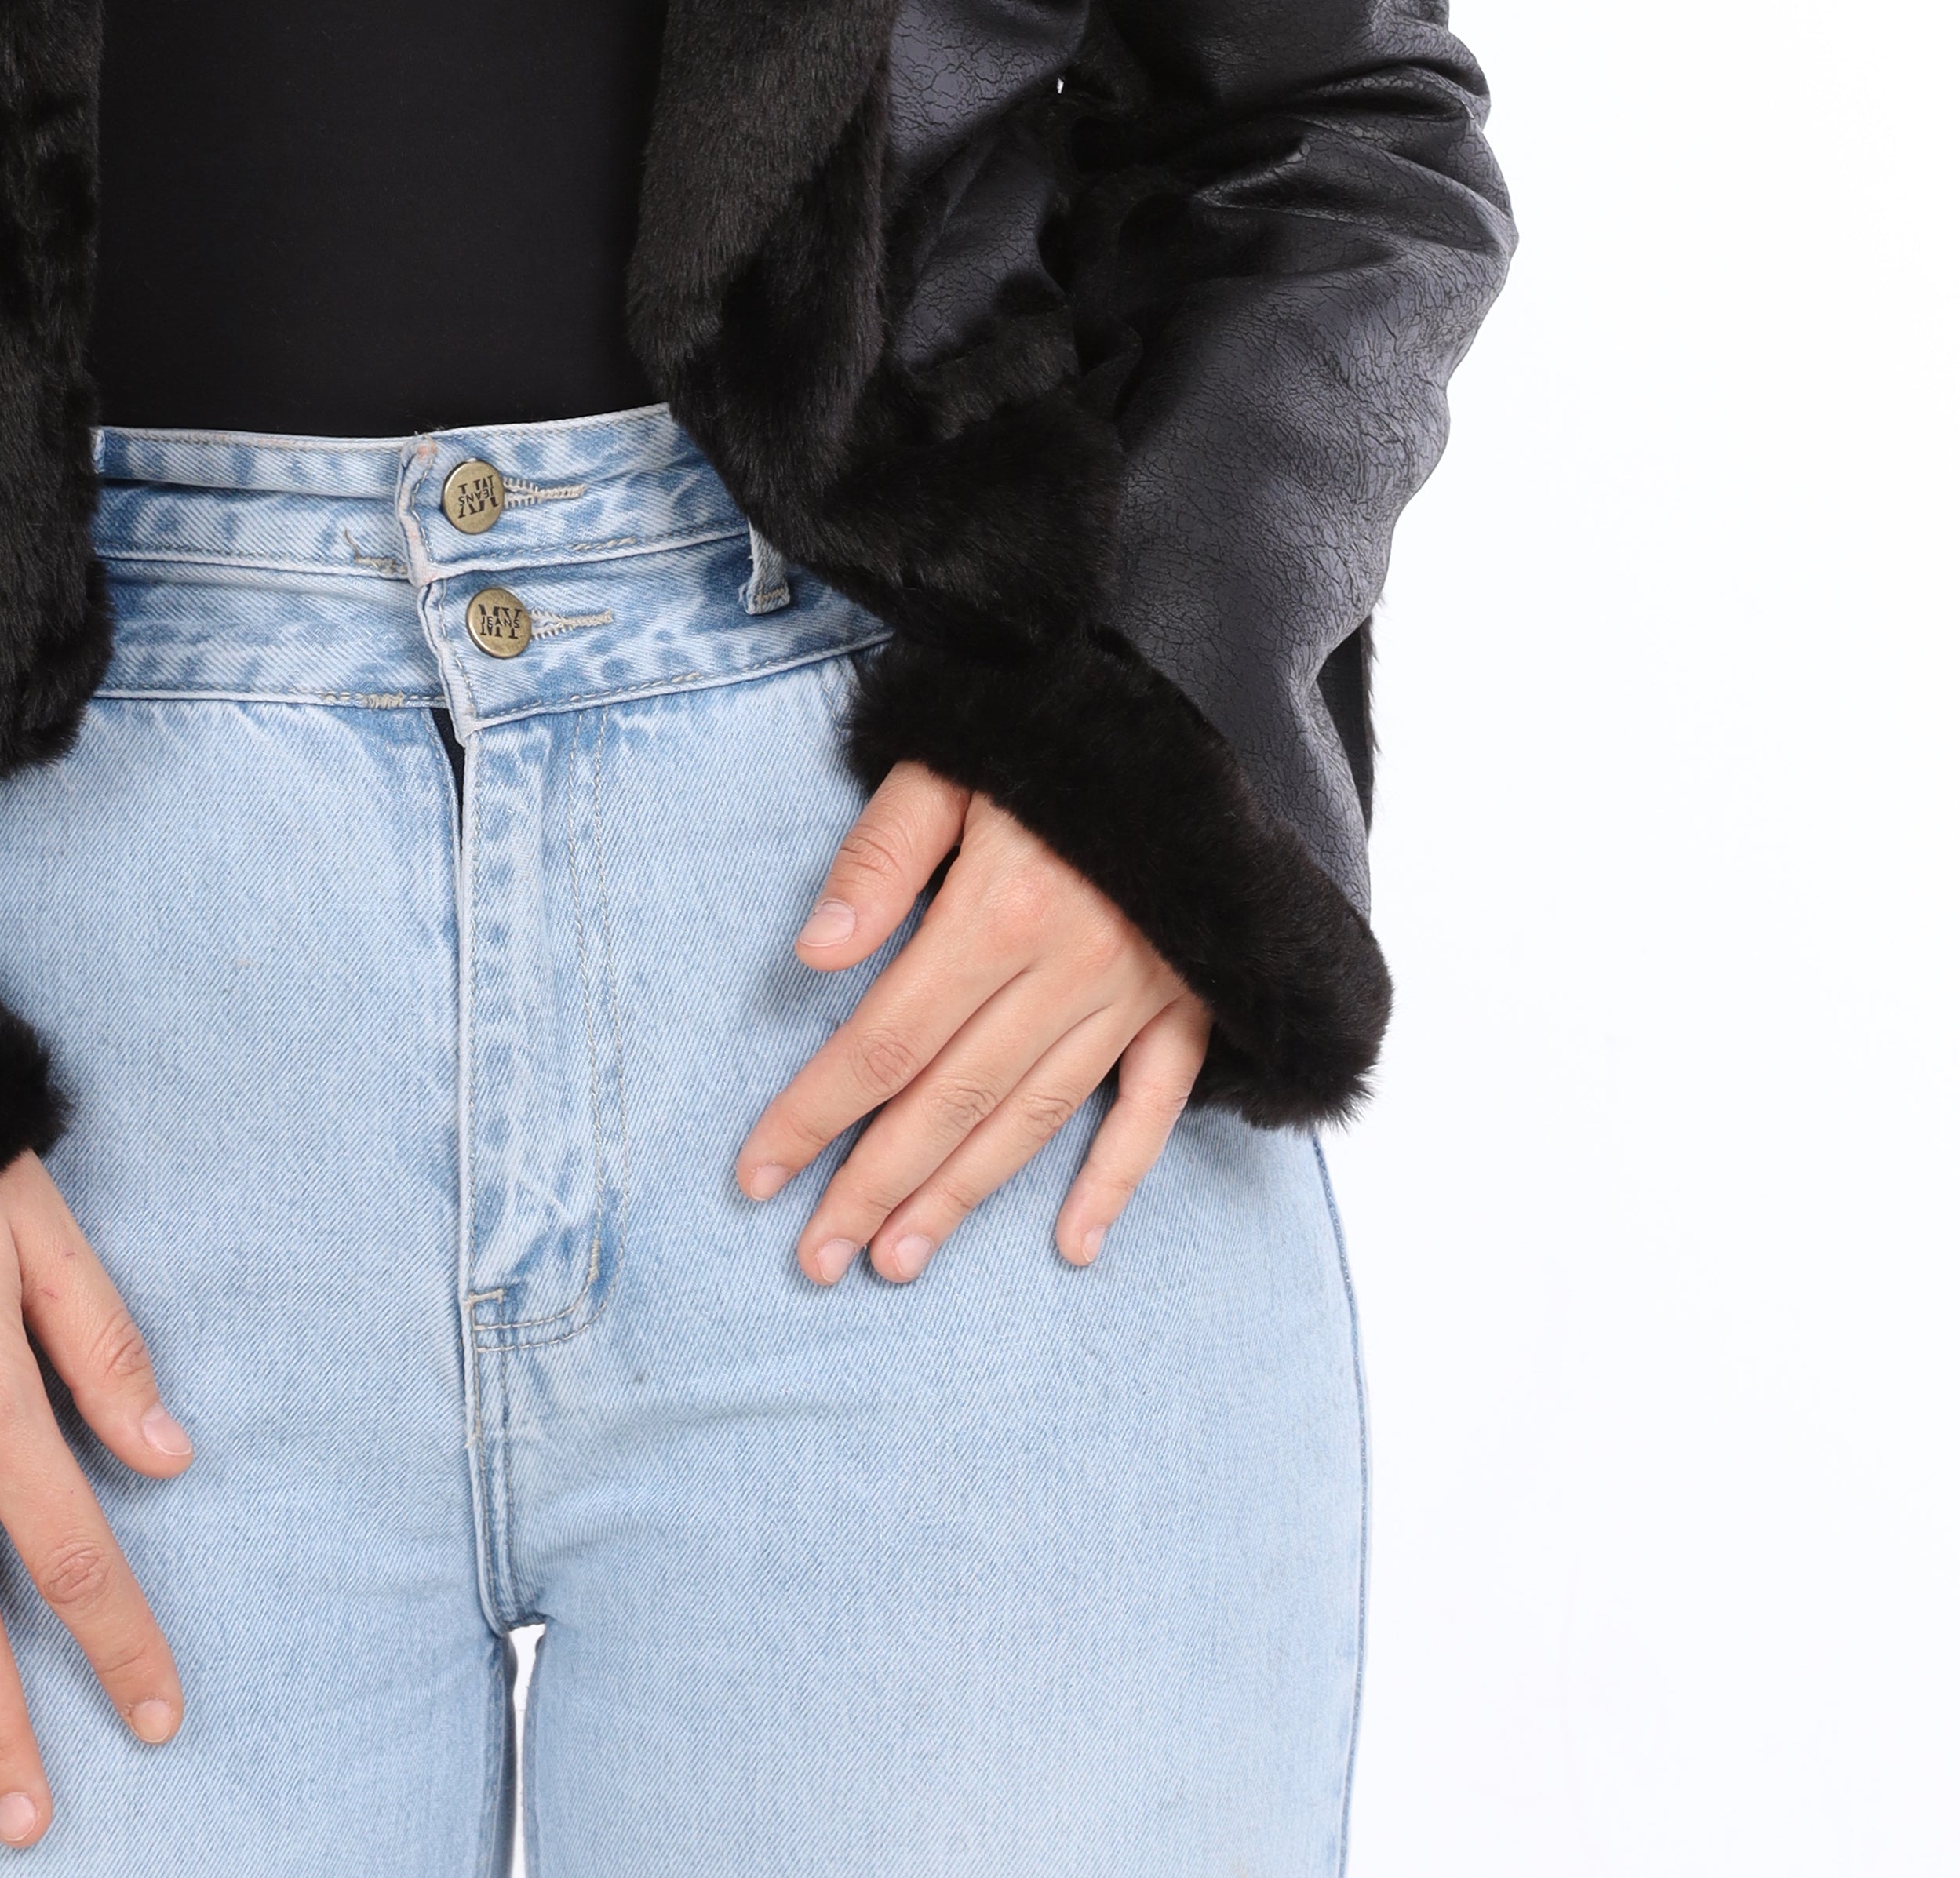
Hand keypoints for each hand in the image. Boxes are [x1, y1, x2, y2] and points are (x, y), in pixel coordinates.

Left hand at [736, 762, 1210, 1283]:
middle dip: (873, 1186)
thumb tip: (813, 953)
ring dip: (962, 1199)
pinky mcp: (1192, 1000)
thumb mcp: (949, 759)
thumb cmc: (1053, 723)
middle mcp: (1068, 970)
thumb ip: (881, 855)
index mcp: (997, 912)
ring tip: (897, 1261)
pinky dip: (1115, 1180)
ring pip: (1033, 1121)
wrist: (1202, 698)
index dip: (814, 1112)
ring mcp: (1137, 994)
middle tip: (813, 1259)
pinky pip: (1152, 1108)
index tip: (757, 1174)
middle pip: (949, 1102)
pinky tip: (1072, 1243)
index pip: (883, 1041)